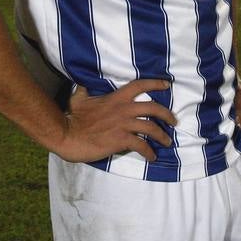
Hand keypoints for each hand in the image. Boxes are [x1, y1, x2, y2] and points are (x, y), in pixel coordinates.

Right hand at [59, 79, 176, 162]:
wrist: (67, 134)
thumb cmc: (72, 117)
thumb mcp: (78, 99)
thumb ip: (84, 92)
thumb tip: (82, 86)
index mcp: (116, 98)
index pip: (139, 85)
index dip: (155, 83)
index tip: (167, 84)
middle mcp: (123, 109)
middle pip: (153, 108)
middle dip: (167, 114)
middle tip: (174, 121)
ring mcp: (123, 125)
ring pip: (151, 127)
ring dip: (162, 136)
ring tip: (167, 142)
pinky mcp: (121, 140)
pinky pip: (141, 145)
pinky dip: (149, 152)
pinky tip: (152, 156)